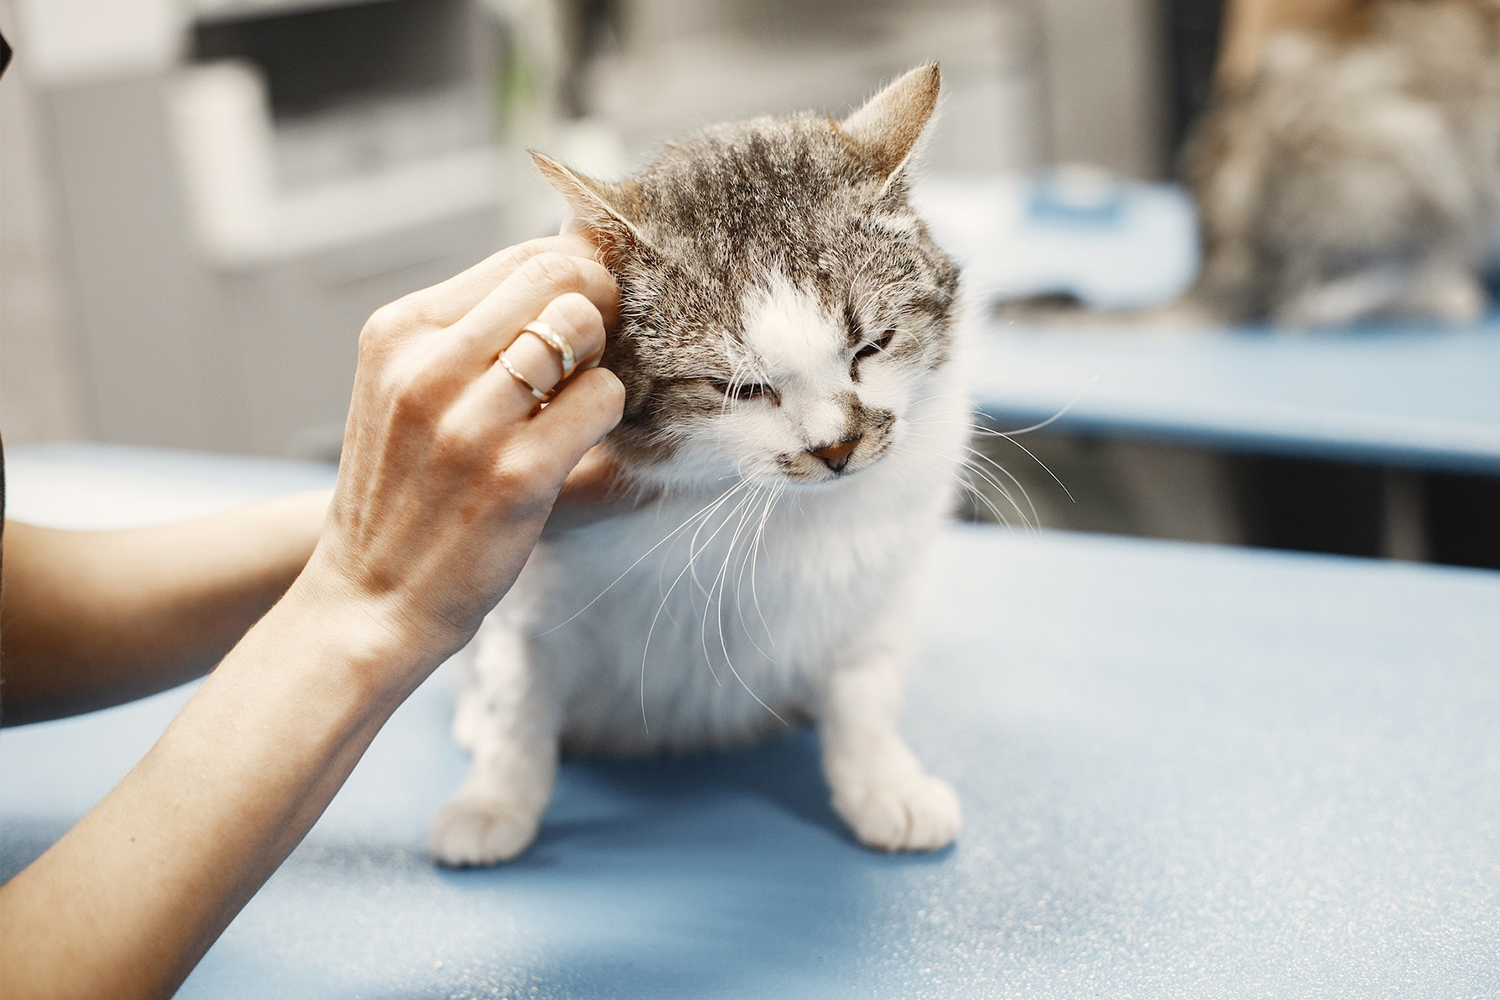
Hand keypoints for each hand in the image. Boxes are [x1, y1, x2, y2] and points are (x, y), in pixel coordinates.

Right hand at [299, 233, 624, 676]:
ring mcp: (470, 421)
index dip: (574, 276)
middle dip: (598, 306)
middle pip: (558, 279)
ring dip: (600, 362)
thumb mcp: (405, 390)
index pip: (520, 260)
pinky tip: (581, 442)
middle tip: (596, 354)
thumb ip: (470, 331)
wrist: (370, 599)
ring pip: (583, 329)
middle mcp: (426, 366)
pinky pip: (602, 398)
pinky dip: (608, 414)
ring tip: (576, 403)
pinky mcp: (516, 473)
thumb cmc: (405, 490)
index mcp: (398, 332)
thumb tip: (572, 261)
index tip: (586, 311)